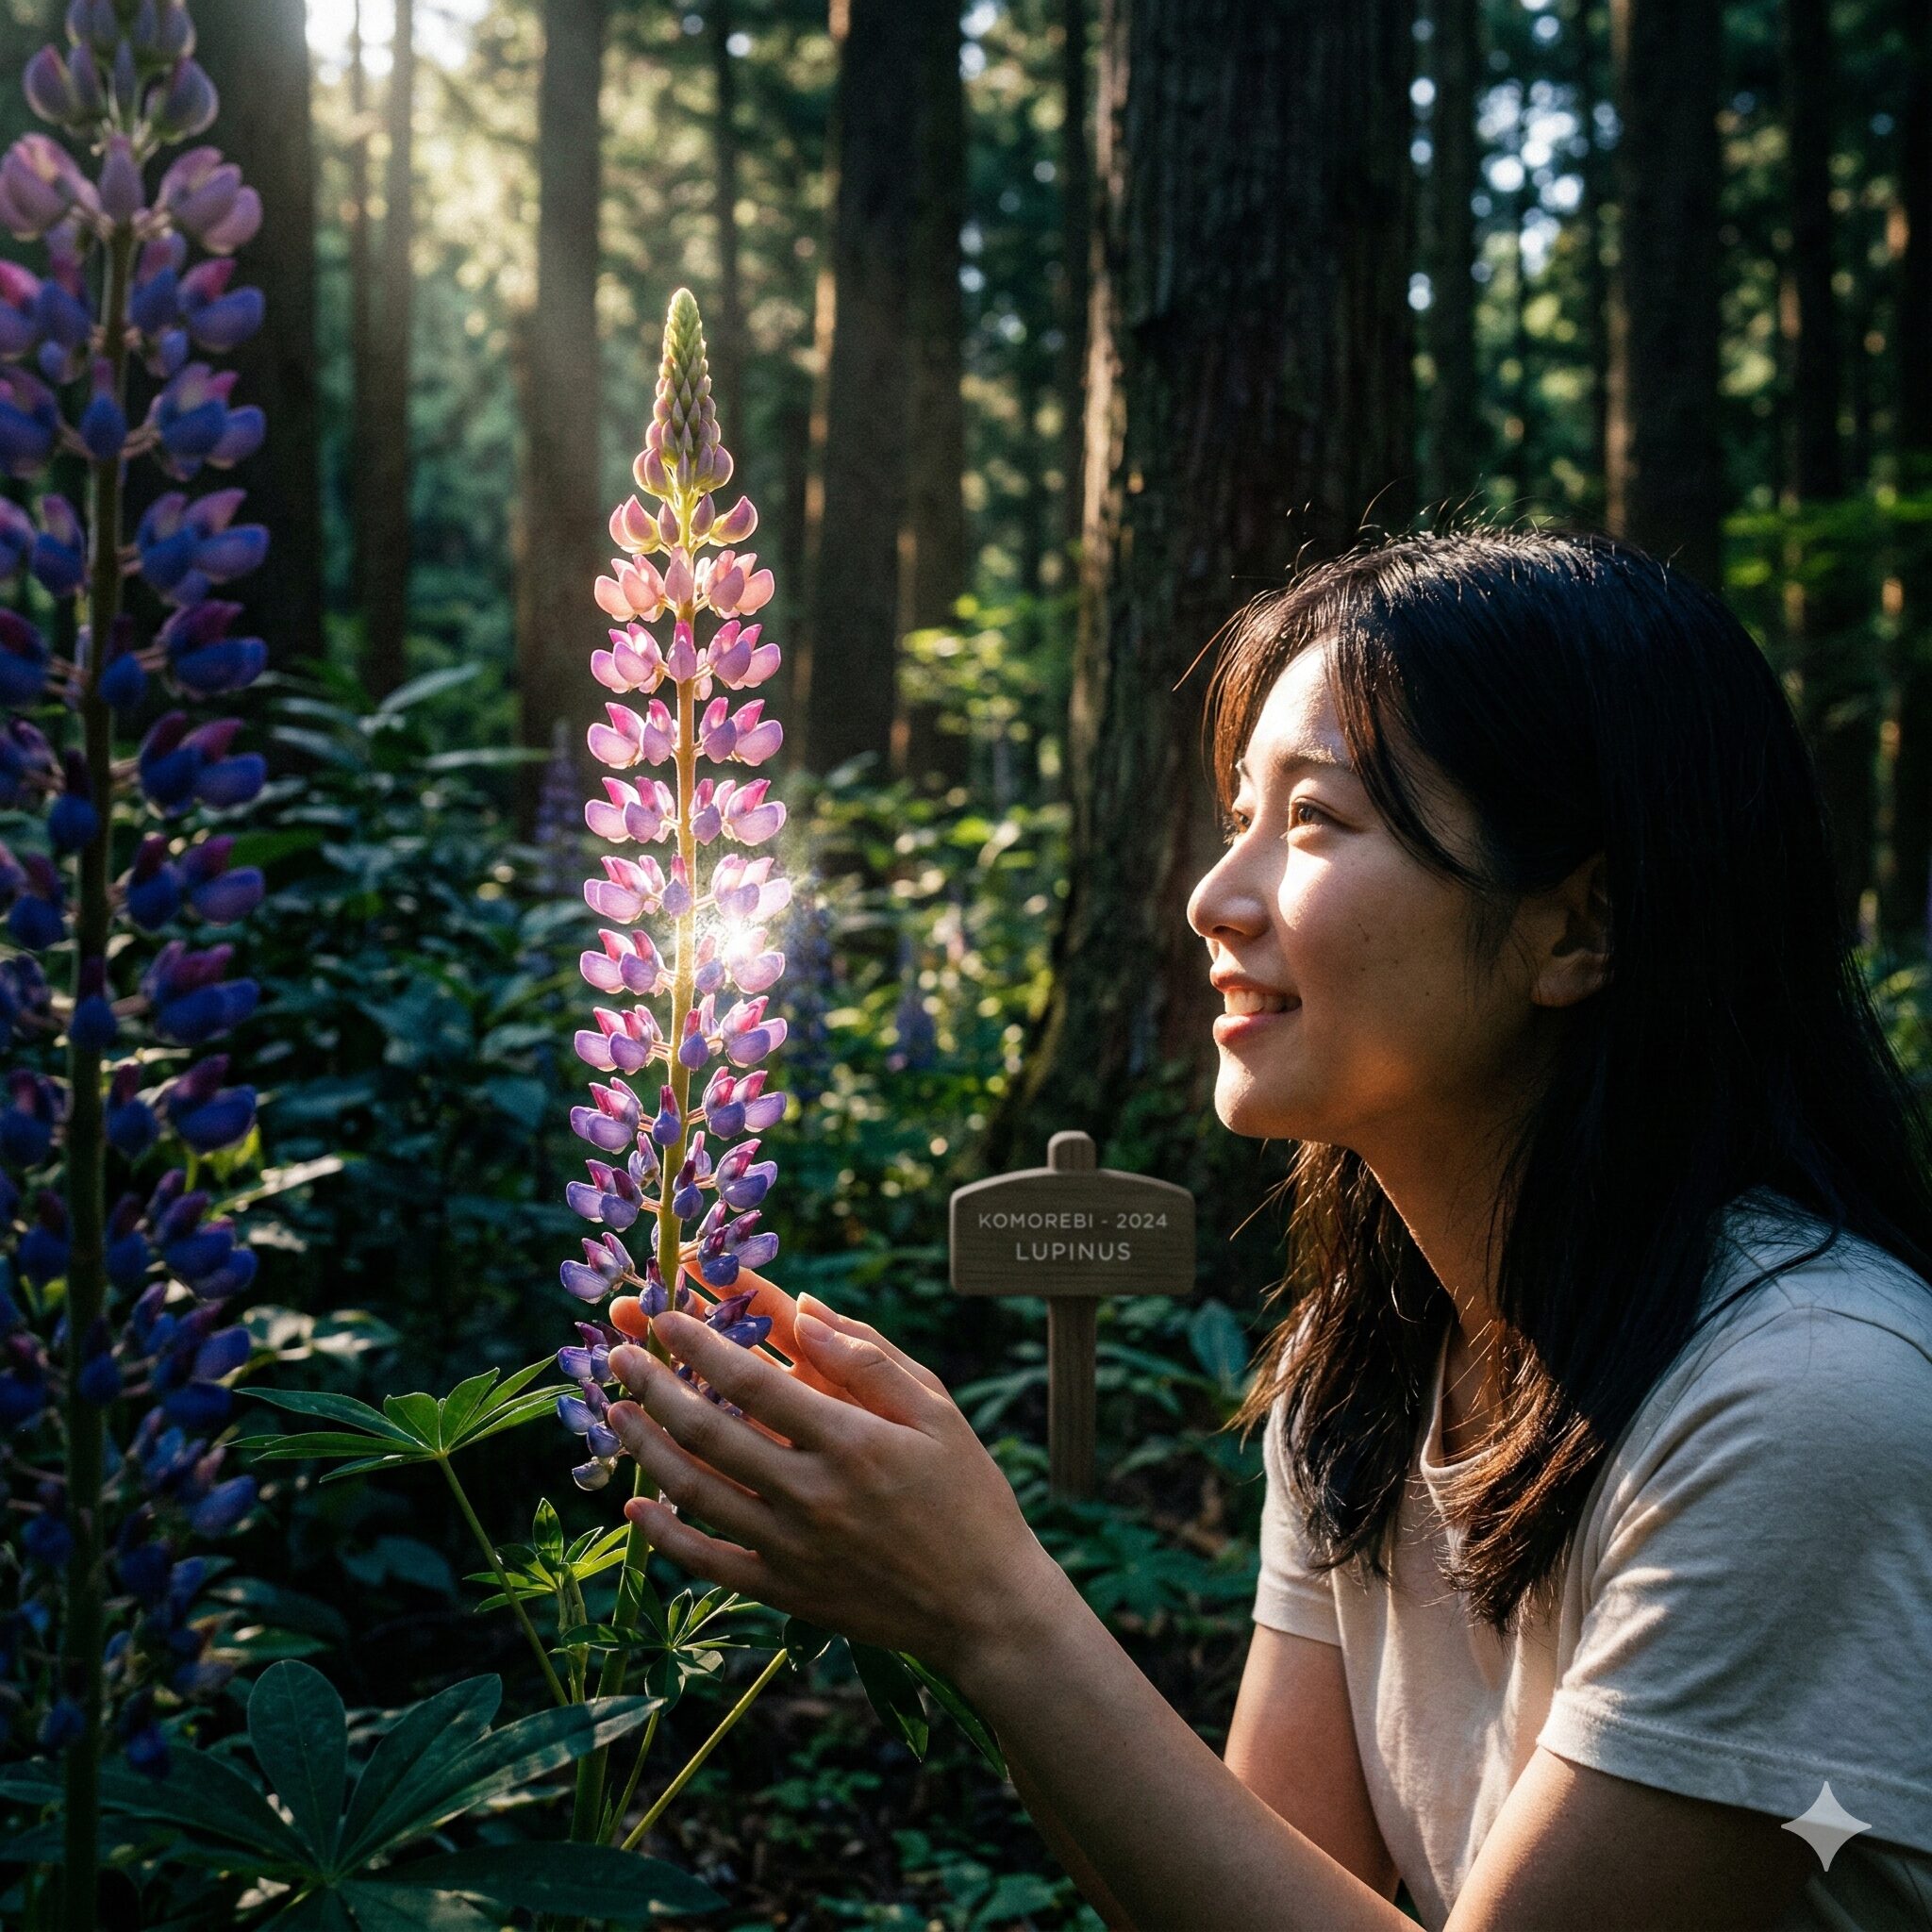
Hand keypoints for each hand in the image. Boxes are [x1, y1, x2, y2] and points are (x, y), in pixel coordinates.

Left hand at [604, 1284, 1064, 1673]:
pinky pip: (707, 1563)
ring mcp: (791, 1548)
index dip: (700, 1342)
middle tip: (619, 1352)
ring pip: (694, 1492)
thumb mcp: (936, 1410)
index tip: (665, 1312)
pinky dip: (663, 1535)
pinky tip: (634, 1504)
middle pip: (708, 1430)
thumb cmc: (967, 1495)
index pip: (754, 1378)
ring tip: (616, 1410)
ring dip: (645, 1446)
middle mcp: (811, 1494)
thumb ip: (868, 1356)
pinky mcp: (784, 1592)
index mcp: (850, 1440)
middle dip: (653, 1383)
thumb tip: (803, 1308)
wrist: (984, 1606)